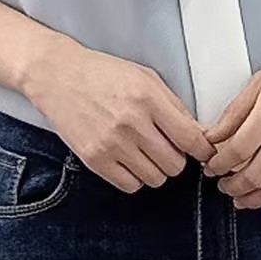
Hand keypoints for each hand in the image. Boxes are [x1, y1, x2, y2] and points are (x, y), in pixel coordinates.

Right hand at [23, 34, 216, 192]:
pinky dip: (135, 177)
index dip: (202, 150)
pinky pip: (130, 185)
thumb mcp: (145, 78)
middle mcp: (131, 124)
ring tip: (145, 152)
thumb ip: (174, 106)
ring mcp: (112, 144)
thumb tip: (198, 134)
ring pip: (155, 178)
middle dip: (176, 158)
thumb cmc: (102, 74)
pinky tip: (129, 160)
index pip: (191, 139)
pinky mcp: (94, 159)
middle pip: (175, 164)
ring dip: (155, 169)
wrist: (57, 76)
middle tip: (166, 147)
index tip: (203, 152)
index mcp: (148, 99)